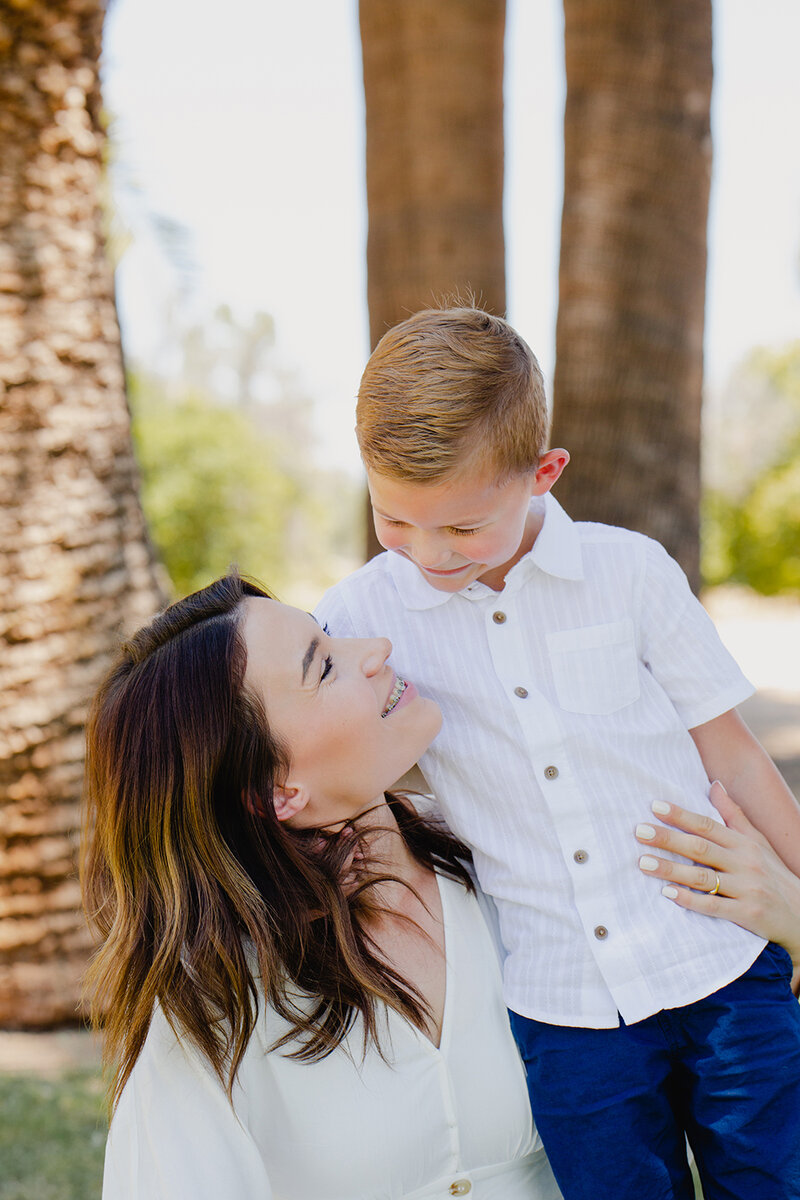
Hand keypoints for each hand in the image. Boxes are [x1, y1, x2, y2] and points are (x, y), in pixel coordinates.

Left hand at [635, 782, 799, 992]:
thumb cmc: (772, 874)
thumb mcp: (757, 842)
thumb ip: (733, 815)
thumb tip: (713, 785)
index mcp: (744, 844)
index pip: (708, 825)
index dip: (681, 815)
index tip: (654, 807)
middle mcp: (745, 863)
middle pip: (701, 848)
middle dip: (668, 839)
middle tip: (639, 832)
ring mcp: (747, 889)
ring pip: (702, 877)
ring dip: (671, 869)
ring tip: (643, 863)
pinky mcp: (748, 915)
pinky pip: (714, 907)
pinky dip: (690, 900)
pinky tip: (668, 894)